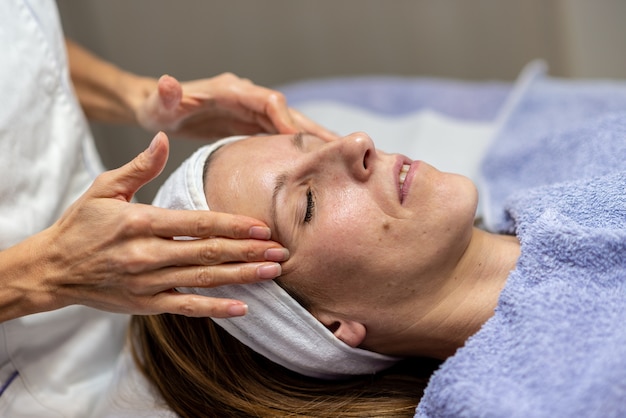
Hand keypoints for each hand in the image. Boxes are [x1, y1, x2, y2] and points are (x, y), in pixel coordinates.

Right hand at [38, 132, 287, 317]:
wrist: (52, 269)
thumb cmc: (81, 225)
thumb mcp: (104, 188)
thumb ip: (140, 166)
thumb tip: (165, 137)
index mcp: (140, 222)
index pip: (196, 223)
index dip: (232, 225)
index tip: (262, 226)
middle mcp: (147, 254)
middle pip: (207, 253)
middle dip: (248, 251)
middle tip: (281, 251)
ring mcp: (147, 282)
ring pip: (203, 280)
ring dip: (241, 276)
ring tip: (272, 272)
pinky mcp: (146, 303)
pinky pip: (186, 307)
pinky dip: (215, 308)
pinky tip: (242, 306)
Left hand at [136, 73, 336, 140]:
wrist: (161, 107)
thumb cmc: (159, 106)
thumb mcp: (159, 103)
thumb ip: (165, 95)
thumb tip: (168, 82)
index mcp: (232, 91)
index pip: (267, 101)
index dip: (285, 118)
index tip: (300, 140)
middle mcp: (248, 98)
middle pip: (288, 112)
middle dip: (313, 129)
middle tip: (340, 147)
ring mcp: (252, 111)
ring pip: (290, 124)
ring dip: (314, 139)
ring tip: (340, 156)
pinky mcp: (252, 124)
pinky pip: (281, 135)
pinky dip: (299, 146)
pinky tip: (315, 161)